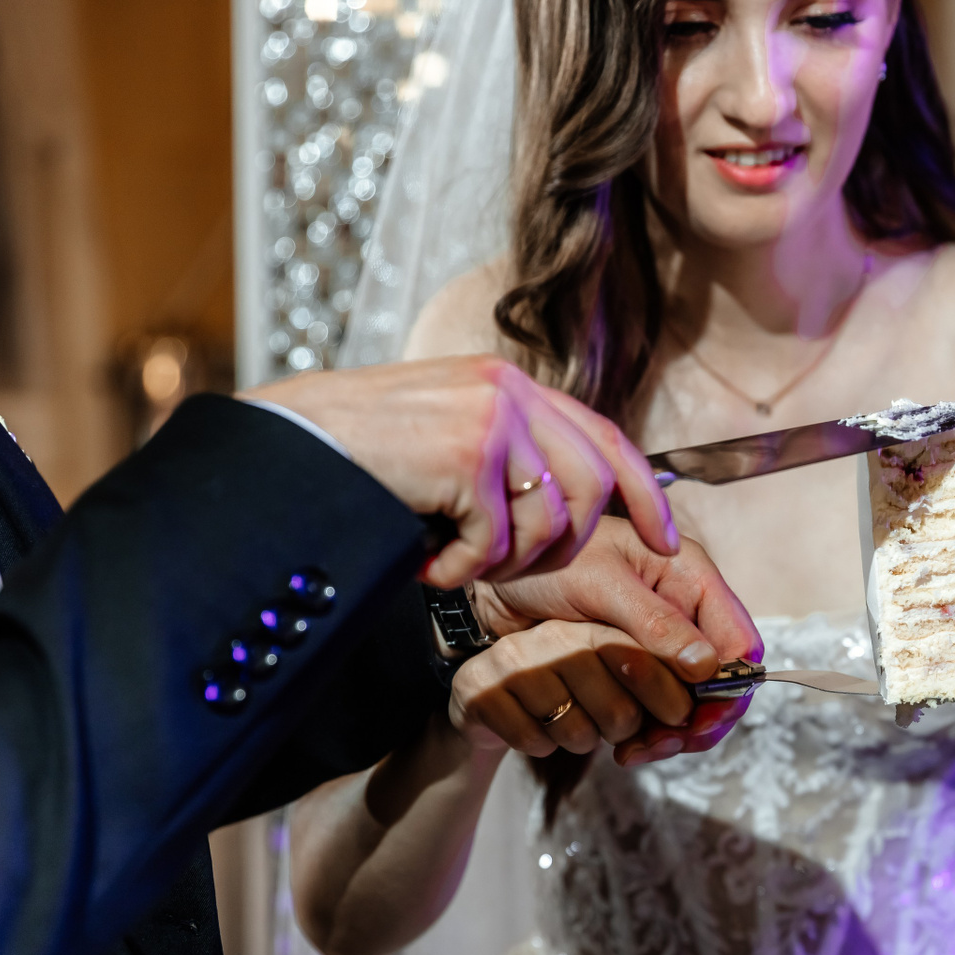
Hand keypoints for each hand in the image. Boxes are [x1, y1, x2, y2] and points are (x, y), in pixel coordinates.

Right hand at [242, 356, 677, 586]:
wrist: (287, 448)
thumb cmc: (360, 456)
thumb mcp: (449, 435)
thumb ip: (511, 450)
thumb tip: (577, 501)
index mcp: (511, 383)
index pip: (606, 438)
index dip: (645, 494)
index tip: (666, 539)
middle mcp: (510, 391)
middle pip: (590, 493)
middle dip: (559, 549)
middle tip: (503, 570)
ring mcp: (490, 421)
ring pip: (547, 524)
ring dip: (502, 564)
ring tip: (454, 561)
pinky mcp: (467, 457)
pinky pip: (494, 543)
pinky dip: (459, 570)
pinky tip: (424, 561)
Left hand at [456, 520, 761, 761]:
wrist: (496, 574)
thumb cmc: (545, 561)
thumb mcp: (600, 584)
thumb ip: (655, 622)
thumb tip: (707, 667)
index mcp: (692, 577)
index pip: (739, 644)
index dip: (729, 691)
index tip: (697, 727)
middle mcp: (685, 610)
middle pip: (721, 681)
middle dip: (697, 722)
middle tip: (657, 748)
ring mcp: (660, 640)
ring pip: (691, 701)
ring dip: (670, 733)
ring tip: (631, 752)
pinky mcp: (634, 664)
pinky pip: (657, 707)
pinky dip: (646, 731)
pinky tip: (621, 745)